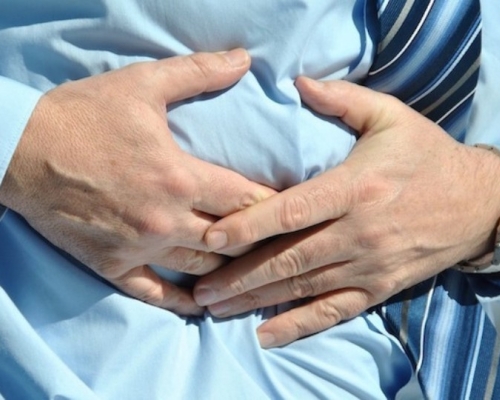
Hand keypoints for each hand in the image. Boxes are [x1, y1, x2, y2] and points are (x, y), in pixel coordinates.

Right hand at [0, 49, 273, 314]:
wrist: (21, 150)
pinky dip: (183, 302)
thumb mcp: (143, 84)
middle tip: (281, 241)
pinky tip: (205, 305)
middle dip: (259, 240)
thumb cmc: (84, 115)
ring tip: (254, 269)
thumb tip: (243, 59)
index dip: (275, 205)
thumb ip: (198, 72)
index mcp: (180, 177)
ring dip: (231, 270)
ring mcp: (140, 248)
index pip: (246, 199)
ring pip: (202, 268)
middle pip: (231, 239)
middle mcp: (166, 219)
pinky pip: (155, 294)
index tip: (293, 209)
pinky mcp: (114, 266)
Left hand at [194, 78, 499, 346]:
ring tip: (215, 308)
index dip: (248, 225)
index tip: (211, 237)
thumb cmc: (426, 156)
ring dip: (256, 300)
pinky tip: (265, 334)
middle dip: (240, 275)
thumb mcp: (391, 116)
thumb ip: (343, 100)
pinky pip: (333, 311)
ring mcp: (368, 265)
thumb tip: (298, 82)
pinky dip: (298, 325)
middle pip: (288, 258)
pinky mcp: (378, 288)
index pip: (292, 211)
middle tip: (200, 288)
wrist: (479, 202)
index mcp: (355, 188)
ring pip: (302, 288)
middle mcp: (358, 232)